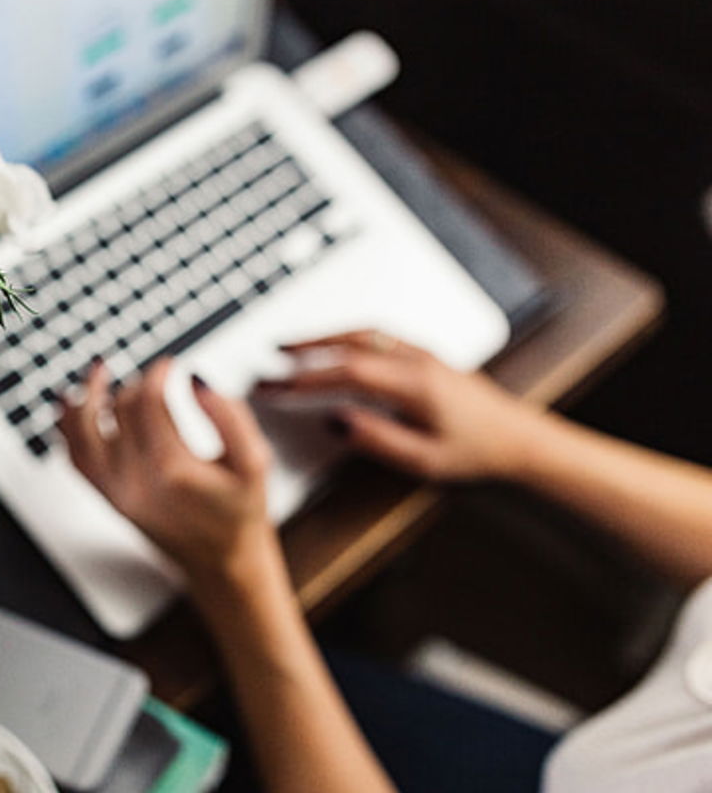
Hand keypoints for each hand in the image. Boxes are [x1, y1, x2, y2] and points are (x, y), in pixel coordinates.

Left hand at [57, 358, 278, 581]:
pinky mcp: (108, 498)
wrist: (223, 563)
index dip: (156, 373)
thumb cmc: (240, 511)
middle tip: (155, 378)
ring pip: (83, 431)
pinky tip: (72, 406)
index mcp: (171, 468)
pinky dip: (68, 429)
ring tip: (98, 372)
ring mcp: (116, 490)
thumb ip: (231, 417)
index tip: (169, 365)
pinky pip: (74, 458)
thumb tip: (196, 380)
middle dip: (136, 385)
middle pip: (120, 410)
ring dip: (86, 396)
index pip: (147, 401)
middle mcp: (135, 480)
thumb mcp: (254, 463)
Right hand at [259, 330, 545, 480]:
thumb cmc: (477, 452)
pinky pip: (379, 334)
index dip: (305, 377)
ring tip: (293, 345)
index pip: (347, 372)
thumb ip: (376, 439)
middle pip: (351, 341)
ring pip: (365, 332)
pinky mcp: (426, 355)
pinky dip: (348, 336)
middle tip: (271, 354)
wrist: (520, 439)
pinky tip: (335, 344)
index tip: (276, 385)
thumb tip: (335, 420)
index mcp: (414, 385)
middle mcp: (417, 360)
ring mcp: (423, 353)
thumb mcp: (424, 460)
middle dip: (306, 346)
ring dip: (325, 336)